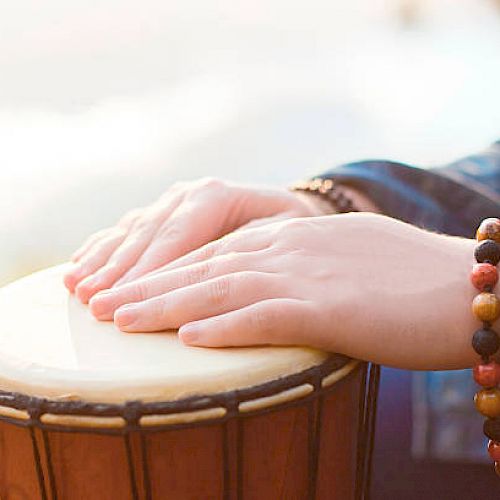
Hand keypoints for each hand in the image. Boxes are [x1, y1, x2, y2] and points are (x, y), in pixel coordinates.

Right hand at [63, 177, 329, 302]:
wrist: (287, 210)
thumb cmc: (290, 230)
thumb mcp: (283, 234)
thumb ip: (243, 248)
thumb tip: (205, 279)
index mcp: (216, 195)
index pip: (174, 237)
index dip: (147, 271)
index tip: (122, 301)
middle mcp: (188, 194)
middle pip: (147, 236)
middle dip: (118, 271)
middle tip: (91, 303)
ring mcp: (171, 201)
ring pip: (131, 232)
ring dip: (102, 260)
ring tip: (75, 287)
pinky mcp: (163, 212)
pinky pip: (126, 229)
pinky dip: (102, 247)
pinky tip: (78, 264)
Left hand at [89, 212, 477, 369]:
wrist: (466, 283)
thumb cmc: (408, 281)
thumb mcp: (343, 263)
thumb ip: (303, 271)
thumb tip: (271, 292)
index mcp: (295, 237)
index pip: (217, 251)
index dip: (168, 270)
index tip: (130, 287)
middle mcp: (293, 248)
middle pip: (206, 265)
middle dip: (149, 285)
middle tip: (102, 304)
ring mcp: (310, 274)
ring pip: (221, 286)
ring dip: (167, 305)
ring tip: (120, 321)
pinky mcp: (332, 308)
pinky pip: (267, 316)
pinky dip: (225, 326)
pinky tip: (188, 338)